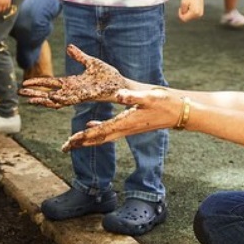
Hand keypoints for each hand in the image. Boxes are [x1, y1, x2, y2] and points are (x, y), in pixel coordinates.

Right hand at [20, 44, 126, 107]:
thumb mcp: (91, 63)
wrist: (122, 84)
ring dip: (44, 100)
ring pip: (57, 100)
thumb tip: (69, 47)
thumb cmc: (109, 76)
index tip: (25, 82)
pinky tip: (51, 98)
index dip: (38, 83)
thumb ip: (79, 56)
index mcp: (72, 83)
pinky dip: (60, 99)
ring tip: (30, 100)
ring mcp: (79, 95)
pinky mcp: (87, 97)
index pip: (51, 83)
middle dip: (35, 93)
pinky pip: (71, 100)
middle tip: (20, 93)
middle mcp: (73, 91)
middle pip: (49, 93)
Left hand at [62, 87, 183, 150]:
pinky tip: (90, 126)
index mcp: (126, 122)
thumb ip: (133, 97)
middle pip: (98, 138)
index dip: (84, 137)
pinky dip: (97, 130)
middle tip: (64, 148)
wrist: (178, 112)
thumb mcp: (149, 97)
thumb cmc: (164, 103)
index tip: (70, 141)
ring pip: (103, 136)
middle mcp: (124, 128)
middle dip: (81, 143)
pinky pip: (110, 130)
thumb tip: (118, 95)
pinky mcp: (130, 125)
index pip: (101, 132)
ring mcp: (127, 128)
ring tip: (72, 142)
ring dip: (87, 139)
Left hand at [178, 0, 203, 21]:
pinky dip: (190, 11)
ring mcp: (200, 13)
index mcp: (194, 13)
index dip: (180, 14)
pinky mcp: (201, 12)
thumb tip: (184, 16)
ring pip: (190, 16)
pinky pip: (193, 14)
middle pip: (187, 18)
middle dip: (184, 12)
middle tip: (185, 4)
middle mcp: (199, 14)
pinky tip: (191, 4)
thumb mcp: (183, 3)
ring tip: (189, 4)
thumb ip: (183, 11)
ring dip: (187, 11)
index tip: (180, 7)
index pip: (184, 19)